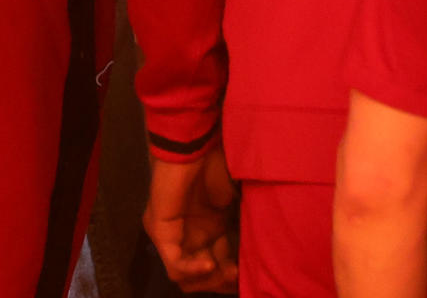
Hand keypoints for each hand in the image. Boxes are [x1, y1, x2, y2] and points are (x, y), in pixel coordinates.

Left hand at [144, 148, 239, 291]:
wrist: (197, 144)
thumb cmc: (221, 162)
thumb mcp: (239, 198)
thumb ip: (245, 223)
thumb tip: (265, 246)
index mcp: (209, 228)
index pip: (218, 262)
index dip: (232, 273)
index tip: (250, 274)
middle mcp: (189, 236)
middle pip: (201, 275)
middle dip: (221, 281)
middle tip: (239, 277)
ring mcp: (172, 235)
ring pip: (184, 276)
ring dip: (208, 279)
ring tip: (229, 272)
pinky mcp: (161, 231)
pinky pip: (174, 262)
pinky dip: (192, 268)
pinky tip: (211, 264)